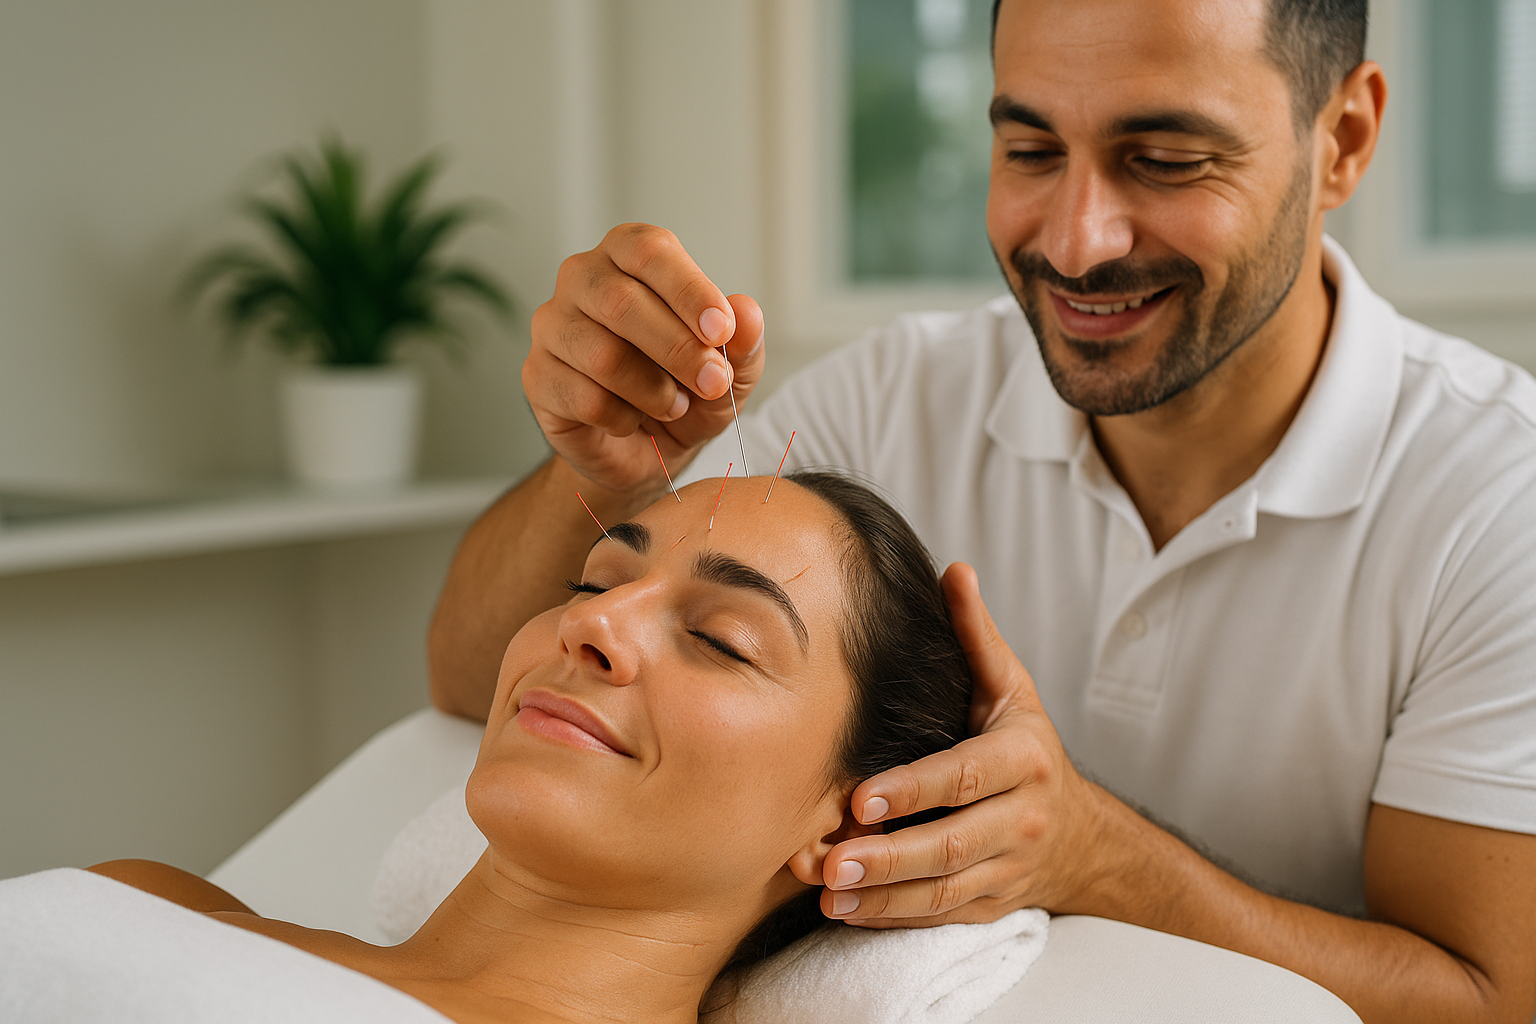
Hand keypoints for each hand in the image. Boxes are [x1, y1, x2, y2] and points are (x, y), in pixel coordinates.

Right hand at [524, 223, 765, 495]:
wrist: (646, 451)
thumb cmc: (686, 391)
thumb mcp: (732, 370)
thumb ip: (743, 341)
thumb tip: (746, 313)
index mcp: (628, 256)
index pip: (649, 252)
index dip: (689, 290)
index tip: (722, 330)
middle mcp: (582, 279)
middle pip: (620, 302)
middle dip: (677, 349)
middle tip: (713, 383)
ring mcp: (552, 326)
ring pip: (602, 355)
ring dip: (653, 390)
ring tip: (674, 405)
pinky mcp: (537, 376)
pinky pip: (583, 398)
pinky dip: (623, 418)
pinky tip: (633, 420)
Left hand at [820, 563, 1109, 926]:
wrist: (1079, 833)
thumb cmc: (1024, 747)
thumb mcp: (1011, 688)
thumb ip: (977, 637)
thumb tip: (954, 571)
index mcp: (1022, 759)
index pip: (964, 777)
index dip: (913, 790)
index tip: (861, 797)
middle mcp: (1021, 819)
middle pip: (953, 845)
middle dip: (891, 856)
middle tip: (833, 859)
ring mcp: (1008, 869)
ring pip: (945, 890)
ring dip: (884, 895)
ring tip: (829, 891)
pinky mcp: (991, 905)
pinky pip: (941, 916)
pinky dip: (893, 918)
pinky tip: (846, 911)